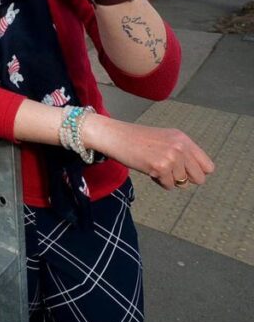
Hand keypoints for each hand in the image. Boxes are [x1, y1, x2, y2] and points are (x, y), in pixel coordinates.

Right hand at [84, 115, 213, 190]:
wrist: (115, 136)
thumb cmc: (136, 139)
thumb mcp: (165, 139)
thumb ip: (182, 151)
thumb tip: (196, 173)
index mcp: (183, 139)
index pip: (208, 166)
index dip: (196, 172)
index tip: (184, 170)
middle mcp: (181, 147)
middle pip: (199, 178)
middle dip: (184, 179)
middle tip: (168, 171)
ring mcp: (171, 157)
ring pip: (182, 183)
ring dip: (169, 179)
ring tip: (154, 166)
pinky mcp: (160, 167)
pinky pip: (168, 185)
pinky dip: (158, 181)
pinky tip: (148, 168)